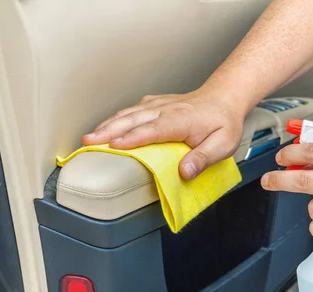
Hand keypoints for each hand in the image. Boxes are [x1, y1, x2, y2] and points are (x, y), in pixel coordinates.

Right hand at [81, 90, 244, 179]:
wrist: (224, 97)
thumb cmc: (223, 122)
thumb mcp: (223, 144)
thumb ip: (203, 158)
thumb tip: (184, 172)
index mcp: (180, 120)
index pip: (152, 130)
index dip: (133, 138)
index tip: (114, 146)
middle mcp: (165, 109)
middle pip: (132, 120)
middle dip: (108, 131)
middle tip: (88, 143)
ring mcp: (157, 105)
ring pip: (127, 113)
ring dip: (106, 125)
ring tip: (88, 138)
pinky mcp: (154, 104)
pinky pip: (131, 111)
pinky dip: (115, 119)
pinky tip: (104, 127)